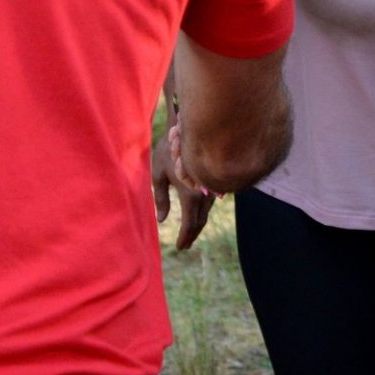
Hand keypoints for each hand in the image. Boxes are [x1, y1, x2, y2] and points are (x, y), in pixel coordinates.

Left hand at [153, 123, 214, 250]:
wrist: (190, 126)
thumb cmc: (169, 148)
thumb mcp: (158, 174)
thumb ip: (159, 199)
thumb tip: (161, 220)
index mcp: (190, 195)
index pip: (189, 224)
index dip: (184, 238)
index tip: (179, 248)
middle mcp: (205, 194)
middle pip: (201, 222)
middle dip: (191, 235)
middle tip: (184, 246)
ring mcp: (213, 186)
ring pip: (207, 211)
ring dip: (198, 224)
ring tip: (189, 233)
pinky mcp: (216, 180)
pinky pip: (210, 201)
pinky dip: (202, 211)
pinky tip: (196, 213)